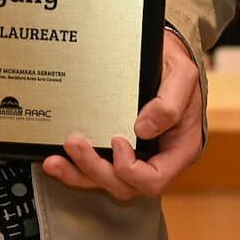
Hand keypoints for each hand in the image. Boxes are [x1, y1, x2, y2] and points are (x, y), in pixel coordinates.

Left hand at [41, 29, 202, 199]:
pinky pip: (96, 167)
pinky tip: (58, 160)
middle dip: (96, 169)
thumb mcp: (182, 75)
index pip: (155, 179)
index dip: (132, 170)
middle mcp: (157, 158)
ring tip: (56, 160)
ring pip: (106, 180)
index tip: (117, 141)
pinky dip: (75, 167)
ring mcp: (136, 156)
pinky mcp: (115, 149)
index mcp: (179, 149)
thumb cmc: (175, 67)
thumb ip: (169, 102)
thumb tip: (143, 128)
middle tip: (75, 144)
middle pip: (125, 185)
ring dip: (79, 173)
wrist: (162, 55)